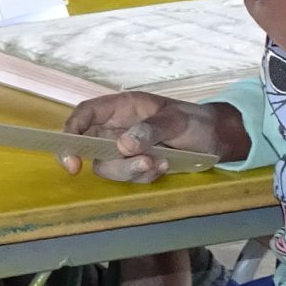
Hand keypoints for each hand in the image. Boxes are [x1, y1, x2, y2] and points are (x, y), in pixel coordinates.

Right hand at [60, 91, 244, 183]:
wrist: (215, 138)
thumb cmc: (195, 120)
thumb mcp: (177, 120)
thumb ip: (151, 129)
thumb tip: (123, 145)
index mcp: (120, 107)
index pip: (84, 115)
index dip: (70, 133)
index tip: (72, 161)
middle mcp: (116, 128)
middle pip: (91, 148)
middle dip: (111, 163)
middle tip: (141, 164)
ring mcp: (124, 148)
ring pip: (109, 167)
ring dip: (133, 171)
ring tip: (161, 162)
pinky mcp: (135, 165)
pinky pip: (129, 177)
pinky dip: (146, 175)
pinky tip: (166, 165)